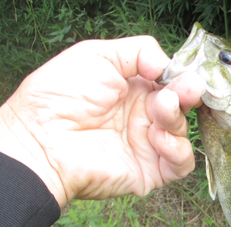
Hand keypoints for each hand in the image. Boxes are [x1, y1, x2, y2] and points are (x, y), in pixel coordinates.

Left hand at [0, 36, 204, 207]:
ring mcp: (147, 145)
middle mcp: (142, 117)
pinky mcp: (150, 171)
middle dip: (188, 95)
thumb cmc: (61, 96)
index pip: (170, 83)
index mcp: (133, 90)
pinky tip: (157, 137)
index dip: (181, 78)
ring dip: (177, 118)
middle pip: (182, 106)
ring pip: (182, 132)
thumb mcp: (97, 54)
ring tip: (161, 109)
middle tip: (187, 89)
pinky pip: (181, 164)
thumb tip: (167, 67)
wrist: (42, 140)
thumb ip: (139, 51)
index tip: (182, 74)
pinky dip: (178, 150)